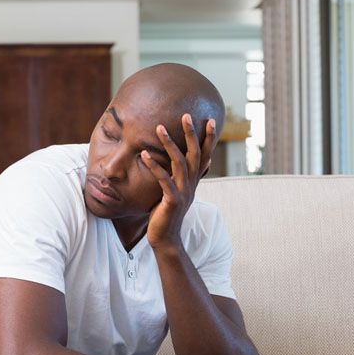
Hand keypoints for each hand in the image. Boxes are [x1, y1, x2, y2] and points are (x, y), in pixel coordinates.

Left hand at [141, 113, 216, 248]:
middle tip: (187, 115)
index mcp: (193, 182)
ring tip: (159, 127)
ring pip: (180, 163)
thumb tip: (178, 167)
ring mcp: (183, 192)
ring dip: (169, 144)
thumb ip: (178, 179)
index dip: (208, 139)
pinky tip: (144, 154)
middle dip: (192, 134)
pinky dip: (154, 166)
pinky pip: (163, 180)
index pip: (204, 155)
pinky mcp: (171, 201)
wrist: (166, 239)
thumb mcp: (175, 193)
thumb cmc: (167, 214)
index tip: (209, 120)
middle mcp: (191, 185)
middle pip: (195, 154)